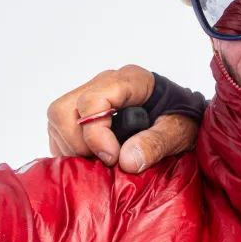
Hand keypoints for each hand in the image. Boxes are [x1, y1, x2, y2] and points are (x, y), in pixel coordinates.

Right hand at [47, 65, 198, 173]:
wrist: (183, 115)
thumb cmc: (182, 119)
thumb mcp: (180, 132)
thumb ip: (156, 144)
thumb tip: (126, 161)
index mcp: (130, 80)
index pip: (92, 102)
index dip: (96, 135)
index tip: (113, 158)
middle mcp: (104, 82)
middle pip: (63, 110)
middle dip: (78, 144)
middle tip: (104, 161)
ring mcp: (90, 94)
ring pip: (57, 120)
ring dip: (72, 147)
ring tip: (101, 160)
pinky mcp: (81, 111)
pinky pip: (59, 129)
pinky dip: (69, 148)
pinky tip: (93, 157)